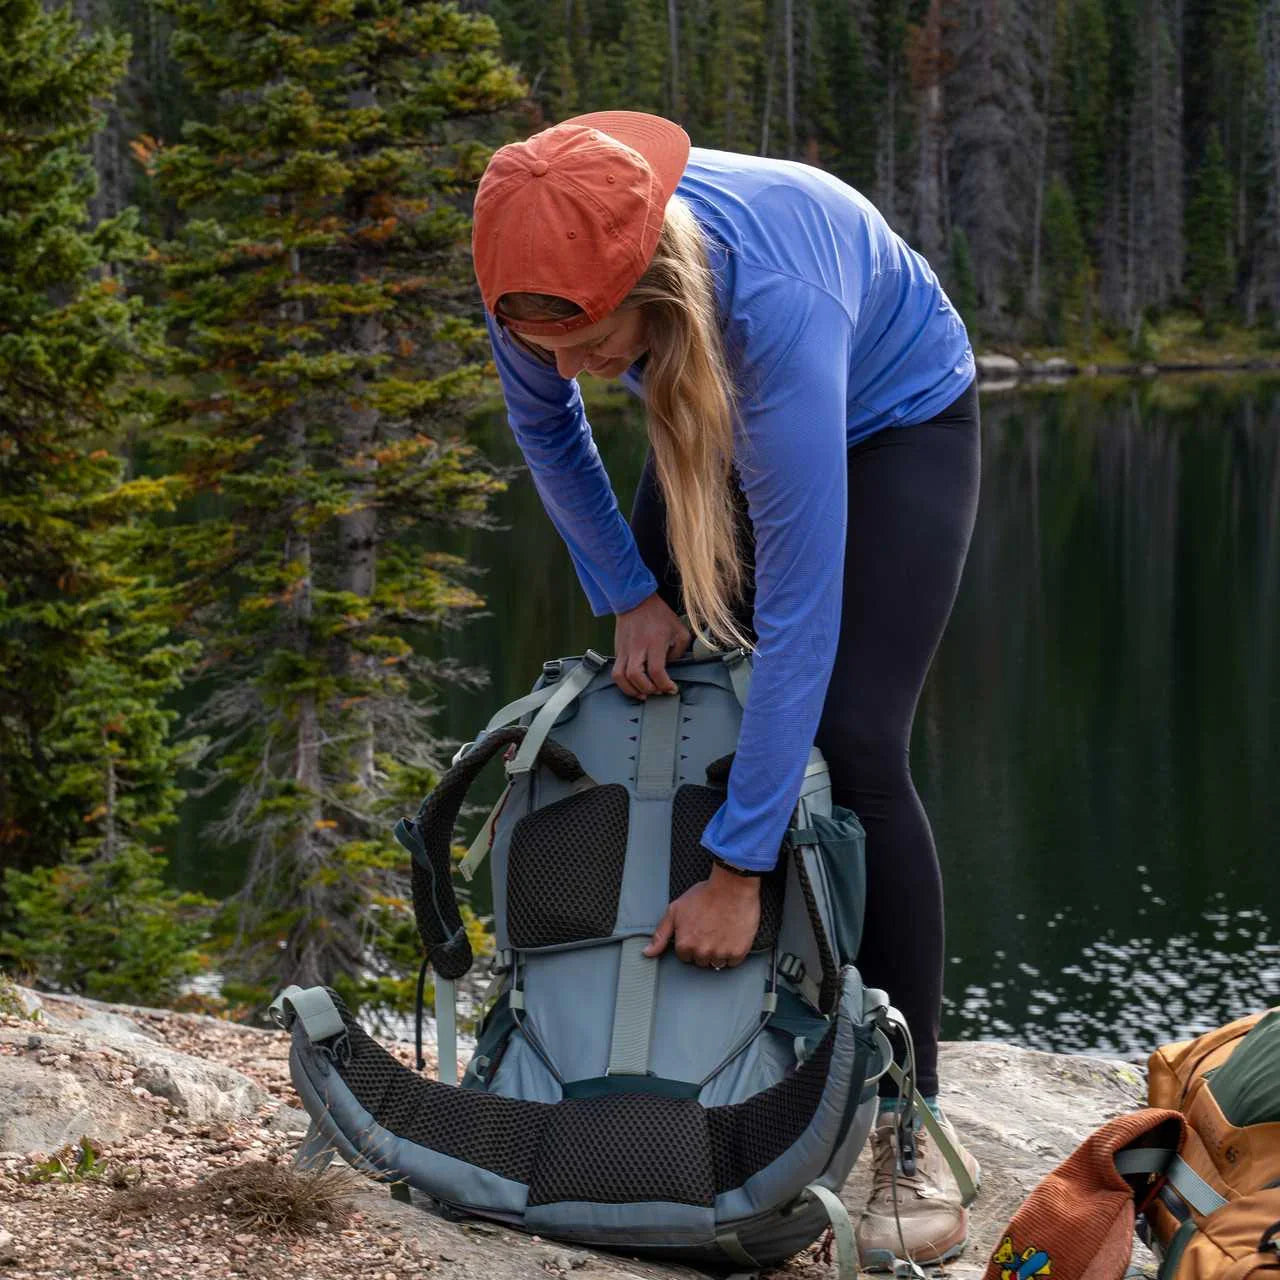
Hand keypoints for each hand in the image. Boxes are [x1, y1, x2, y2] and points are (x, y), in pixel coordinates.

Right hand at [613, 593, 691, 698]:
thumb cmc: (659, 615)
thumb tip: (672, 666)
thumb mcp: (679, 630)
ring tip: (644, 694)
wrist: (635, 601)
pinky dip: (624, 683)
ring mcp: (624, 650)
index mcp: (654, 642)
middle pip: (635, 676)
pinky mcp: (617, 651)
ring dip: (632, 690)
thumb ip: (679, 651)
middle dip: (648, 689)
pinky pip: (616, 672)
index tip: (672, 688)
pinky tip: (634, 685)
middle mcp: (636, 648)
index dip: (664, 684)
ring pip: (620, 677)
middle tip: (658, 691)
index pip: (656, 670)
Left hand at [643, 865, 760, 968]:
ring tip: (721, 932)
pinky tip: (731, 936)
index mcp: (685, 944)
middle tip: (709, 929)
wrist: (732, 887)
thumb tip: (647, 952)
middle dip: (703, 949)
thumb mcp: (675, 910)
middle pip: (700, 961)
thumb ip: (661, 934)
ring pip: (717, 963)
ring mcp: (721, 953)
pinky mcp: (738, 952)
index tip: (697, 930)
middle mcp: (702, 952)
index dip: (690, 942)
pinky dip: (733, 952)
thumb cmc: (704, 895)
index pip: (684, 956)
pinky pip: (733, 962)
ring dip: (718, 952)